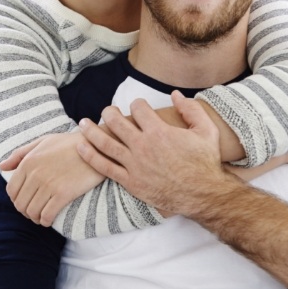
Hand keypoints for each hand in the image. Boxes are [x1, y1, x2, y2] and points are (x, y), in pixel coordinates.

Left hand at [0, 132, 105, 226]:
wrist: (98, 146)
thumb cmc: (71, 143)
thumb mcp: (44, 141)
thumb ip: (20, 154)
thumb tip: (2, 167)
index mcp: (29, 162)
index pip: (12, 190)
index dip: (17, 200)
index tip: (26, 202)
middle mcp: (36, 174)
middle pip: (21, 204)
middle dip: (25, 211)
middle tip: (34, 211)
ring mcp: (49, 184)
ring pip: (32, 211)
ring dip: (35, 218)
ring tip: (41, 216)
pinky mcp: (64, 193)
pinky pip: (47, 215)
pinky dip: (45, 221)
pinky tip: (49, 220)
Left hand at [77, 93, 233, 215]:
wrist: (203, 193)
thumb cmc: (206, 162)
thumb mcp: (206, 130)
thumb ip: (191, 109)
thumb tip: (174, 94)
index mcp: (159, 132)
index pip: (139, 109)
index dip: (138, 104)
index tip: (139, 106)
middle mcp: (143, 146)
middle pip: (117, 123)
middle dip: (110, 112)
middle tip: (108, 110)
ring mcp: (134, 165)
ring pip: (105, 143)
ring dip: (91, 131)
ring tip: (84, 123)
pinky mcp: (130, 181)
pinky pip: (104, 167)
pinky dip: (90, 155)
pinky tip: (81, 147)